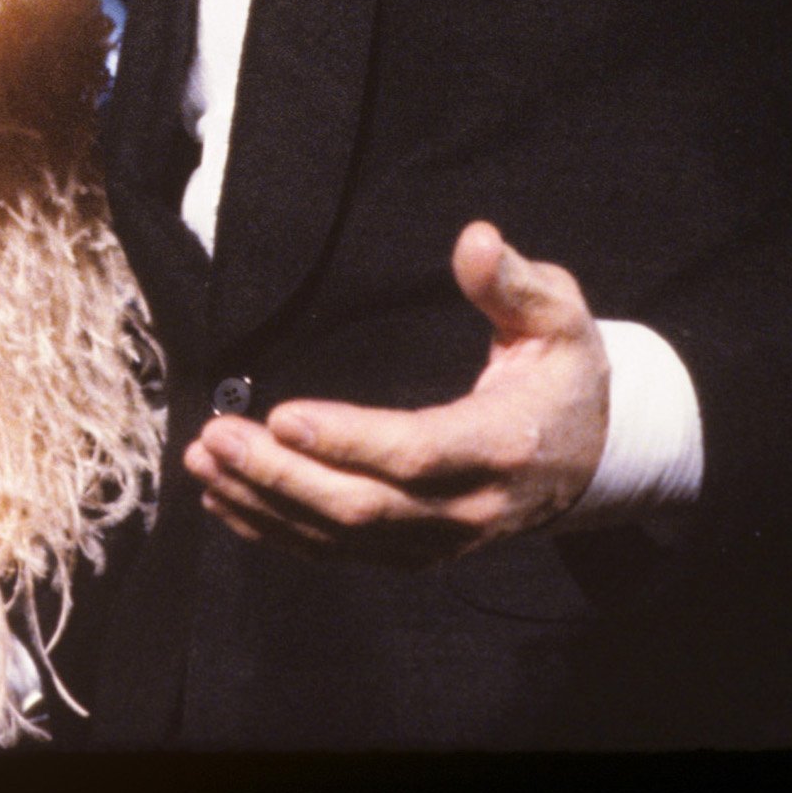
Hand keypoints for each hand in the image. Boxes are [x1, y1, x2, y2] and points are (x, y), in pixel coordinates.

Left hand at [183, 221, 608, 566]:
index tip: (280, 414)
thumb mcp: (559, 318)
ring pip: (341, 538)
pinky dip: (276, 532)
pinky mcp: (415, 553)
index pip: (416, 452)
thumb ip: (513, 282)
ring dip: (264, 505)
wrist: (590, 458)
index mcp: (502, 445)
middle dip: (280, 477)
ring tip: (201, 463)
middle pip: (363, 508)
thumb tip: (473, 238)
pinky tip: (225, 502)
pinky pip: (338, 553)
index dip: (347, 440)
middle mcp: (469, 508)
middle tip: (213, 437)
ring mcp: (440, 541)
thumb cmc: (563, 373)